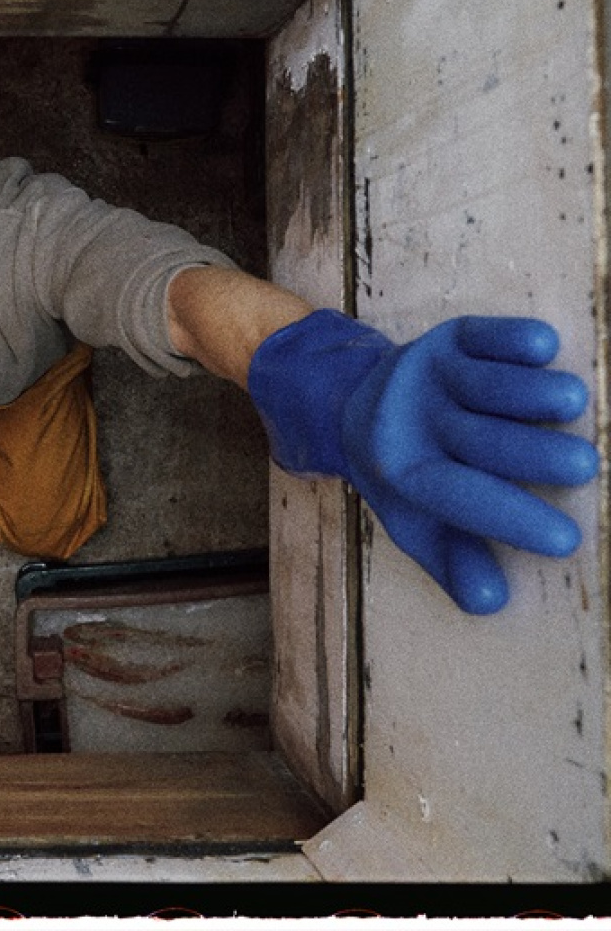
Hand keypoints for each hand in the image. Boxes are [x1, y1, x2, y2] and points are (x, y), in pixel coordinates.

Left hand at [249, 311, 597, 613]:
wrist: (355, 403)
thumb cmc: (408, 473)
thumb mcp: (417, 521)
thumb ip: (453, 561)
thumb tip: (489, 602)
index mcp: (402, 473)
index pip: (458, 498)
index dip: (510, 519)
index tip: (567, 540)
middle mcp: (411, 423)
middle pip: (476, 440)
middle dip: (530, 454)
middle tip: (583, 467)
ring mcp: (427, 376)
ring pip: (480, 385)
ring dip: (526, 392)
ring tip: (572, 403)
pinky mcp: (447, 340)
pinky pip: (480, 336)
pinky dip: (509, 339)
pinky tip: (542, 346)